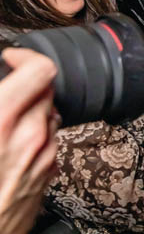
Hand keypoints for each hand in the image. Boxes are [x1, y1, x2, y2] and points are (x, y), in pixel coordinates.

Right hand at [0, 49, 58, 233]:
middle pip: (46, 91)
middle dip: (26, 87)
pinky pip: (47, 144)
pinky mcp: (48, 176)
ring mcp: (44, 158)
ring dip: (31, 113)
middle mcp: (32, 136)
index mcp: (3, 120)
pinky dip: (32, 138)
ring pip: (48, 117)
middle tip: (5, 91)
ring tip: (3, 124)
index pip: (41, 69)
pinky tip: (7, 150)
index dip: (26, 57)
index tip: (12, 57)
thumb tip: (1, 83)